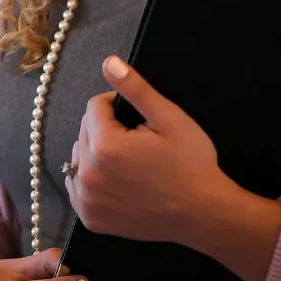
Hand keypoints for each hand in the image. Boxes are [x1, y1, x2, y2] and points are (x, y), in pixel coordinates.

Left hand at [68, 56, 280, 280]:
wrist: (203, 214)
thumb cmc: (191, 165)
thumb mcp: (169, 118)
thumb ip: (135, 89)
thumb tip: (109, 62)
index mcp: (106, 145)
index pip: (95, 106)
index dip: (117, 107)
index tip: (140, 122)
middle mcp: (89, 173)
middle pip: (85, 131)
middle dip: (106, 130)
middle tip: (138, 143)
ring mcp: (87, 199)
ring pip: (79, 157)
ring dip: (96, 154)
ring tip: (128, 163)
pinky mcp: (91, 218)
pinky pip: (77, 187)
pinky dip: (91, 181)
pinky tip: (116, 182)